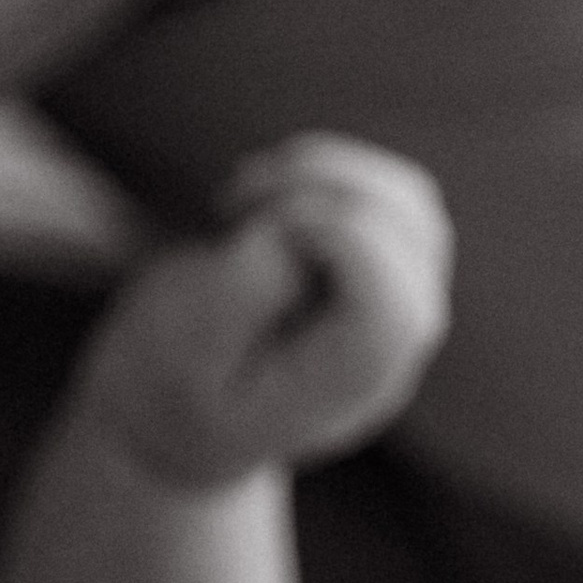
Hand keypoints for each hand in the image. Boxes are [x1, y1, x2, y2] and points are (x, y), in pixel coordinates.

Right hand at [78, 133, 453, 490]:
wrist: (177, 409)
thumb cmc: (169, 381)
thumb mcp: (177, 350)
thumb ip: (239, 293)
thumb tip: (297, 229)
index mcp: (344, 386)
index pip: (394, 309)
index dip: (340, 238)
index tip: (257, 224)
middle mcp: (392, 350)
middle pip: (413, 240)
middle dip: (325, 189)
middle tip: (233, 201)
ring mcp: (400, 308)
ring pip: (412, 204)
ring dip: (327, 172)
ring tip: (246, 194)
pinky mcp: (387, 270)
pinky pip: (394, 196)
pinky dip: (331, 172)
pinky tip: (270, 194)